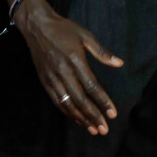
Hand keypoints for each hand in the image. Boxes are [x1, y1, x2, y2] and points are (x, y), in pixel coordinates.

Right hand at [12, 0, 123, 135]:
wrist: (37, 26)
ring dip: (81, 119)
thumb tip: (119, 64)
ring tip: (93, 129)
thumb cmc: (63, 29)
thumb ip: (102, 52)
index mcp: (75, 60)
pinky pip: (57, 101)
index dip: (103, 102)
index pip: (92, 86)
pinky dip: (67, 113)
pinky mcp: (44, 81)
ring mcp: (52, 78)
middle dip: (94, 116)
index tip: (113, 114)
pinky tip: (77, 119)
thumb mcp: (85, 35)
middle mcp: (63, 72)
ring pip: (67, 104)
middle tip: (104, 129)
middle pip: (80, 100)